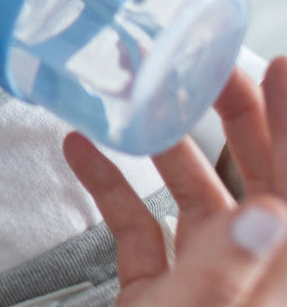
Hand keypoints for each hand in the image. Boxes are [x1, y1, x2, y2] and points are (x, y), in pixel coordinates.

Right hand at [64, 58, 286, 306]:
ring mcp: (201, 277)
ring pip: (195, 195)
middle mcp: (243, 267)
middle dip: (234, 113)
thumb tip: (265, 214)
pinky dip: (109, 184)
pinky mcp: (158, 290)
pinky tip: (83, 152)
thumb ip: (227, 264)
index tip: (278, 65)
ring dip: (167, 142)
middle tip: (209, 67)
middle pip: (253, 176)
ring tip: (143, 97)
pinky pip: (138, 223)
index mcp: (268, 269)